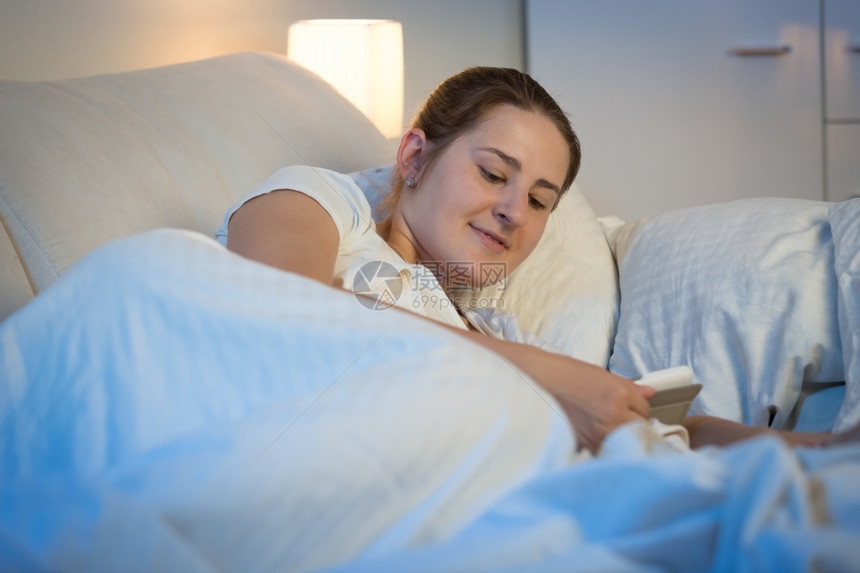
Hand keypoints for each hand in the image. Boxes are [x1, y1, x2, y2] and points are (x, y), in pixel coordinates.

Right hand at [512, 344, 653, 452]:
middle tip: (612, 415)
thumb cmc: (561, 374)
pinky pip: (604, 450)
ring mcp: (598, 436)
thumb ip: (628, 387)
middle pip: (640, 428)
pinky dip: (600, 445)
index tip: (625, 404)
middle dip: (631, 423)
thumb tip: (649, 392)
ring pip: (623, 441)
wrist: (530, 381)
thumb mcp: (599, 374)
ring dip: (617, 436)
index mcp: (618, 394)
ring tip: (599, 425)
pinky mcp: (584, 447)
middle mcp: (612, 417)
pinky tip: (590, 435)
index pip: (645, 408)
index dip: (634, 406)